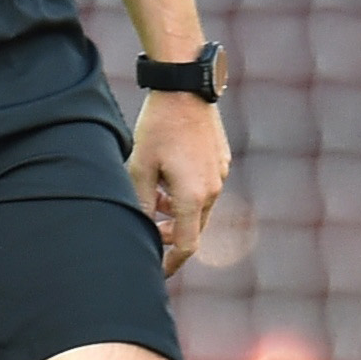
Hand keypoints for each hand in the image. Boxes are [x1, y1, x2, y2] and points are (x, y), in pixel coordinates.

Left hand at [127, 93, 228, 276]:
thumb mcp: (139, 168)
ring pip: (200, 206)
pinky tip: (169, 175)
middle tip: (149, 227)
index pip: (187, 245)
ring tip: (154, 195)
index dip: (171, 262)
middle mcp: (213, 188)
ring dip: (177, 210)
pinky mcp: (221, 159)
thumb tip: (140, 230)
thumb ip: (141, 204)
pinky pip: (206, 187)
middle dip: (171, 233)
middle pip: (193, 227)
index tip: (158, 270)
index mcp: (193, 196)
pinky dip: (187, 192)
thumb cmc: (158, 128)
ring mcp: (220, 172)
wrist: (185, 89)